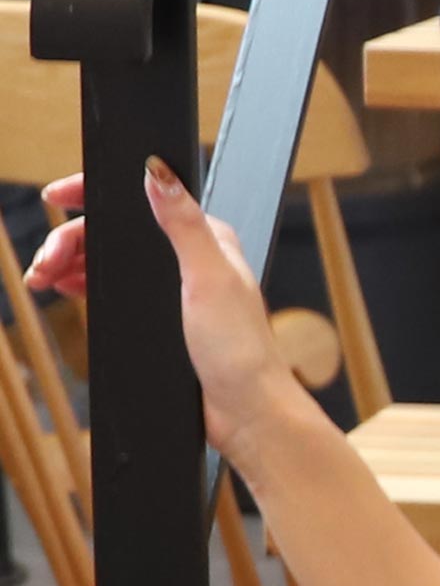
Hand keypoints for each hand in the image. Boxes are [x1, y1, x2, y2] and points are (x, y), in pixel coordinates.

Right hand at [24, 157, 296, 466]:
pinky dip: (87, 287)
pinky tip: (66, 289)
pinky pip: (116, 293)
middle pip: (117, 233)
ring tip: (46, 277)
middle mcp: (189, 260)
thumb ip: (184, 224)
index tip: (58, 198)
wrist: (248, 414)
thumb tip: (158, 172)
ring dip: (73, 263)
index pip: (141, 199)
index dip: (95, 196)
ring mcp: (175, 292)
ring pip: (112, 263)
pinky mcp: (164, 322)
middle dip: (73, 239)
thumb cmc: (243, 352)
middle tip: (45, 261)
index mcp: (204, 238)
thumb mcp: (210, 277)